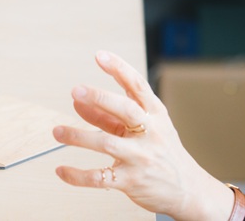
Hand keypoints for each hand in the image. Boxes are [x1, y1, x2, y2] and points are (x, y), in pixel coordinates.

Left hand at [54, 51, 233, 220]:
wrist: (187, 188)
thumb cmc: (163, 152)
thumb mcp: (149, 127)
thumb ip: (115, 115)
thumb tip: (80, 101)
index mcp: (156, 114)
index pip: (138, 85)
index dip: (119, 69)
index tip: (100, 56)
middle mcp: (150, 133)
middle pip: (125, 110)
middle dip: (99, 98)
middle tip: (76, 90)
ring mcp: (141, 157)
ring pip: (106, 143)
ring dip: (78, 136)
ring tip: (57, 131)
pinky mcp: (131, 181)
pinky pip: (99, 177)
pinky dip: (77, 175)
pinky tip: (62, 170)